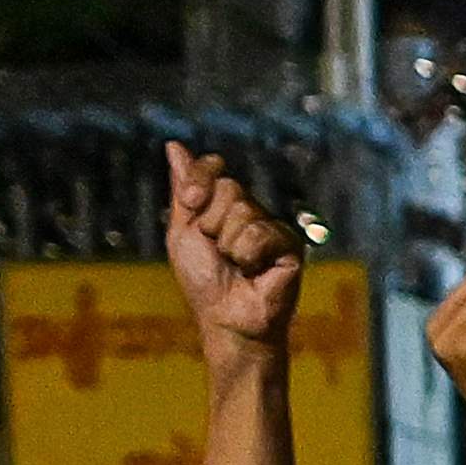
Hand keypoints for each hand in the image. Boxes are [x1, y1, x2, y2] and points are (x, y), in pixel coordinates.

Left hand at [164, 143, 304, 348]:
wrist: (226, 318)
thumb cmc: (204, 282)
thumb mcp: (183, 232)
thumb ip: (184, 191)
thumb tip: (174, 146)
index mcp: (225, 206)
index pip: (215, 169)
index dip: (200, 178)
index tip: (189, 202)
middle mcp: (251, 211)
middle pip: (228, 187)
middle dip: (211, 222)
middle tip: (217, 251)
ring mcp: (272, 227)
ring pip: (243, 211)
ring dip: (229, 244)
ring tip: (238, 267)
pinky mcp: (291, 245)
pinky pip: (261, 233)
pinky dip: (249, 256)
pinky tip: (256, 273)